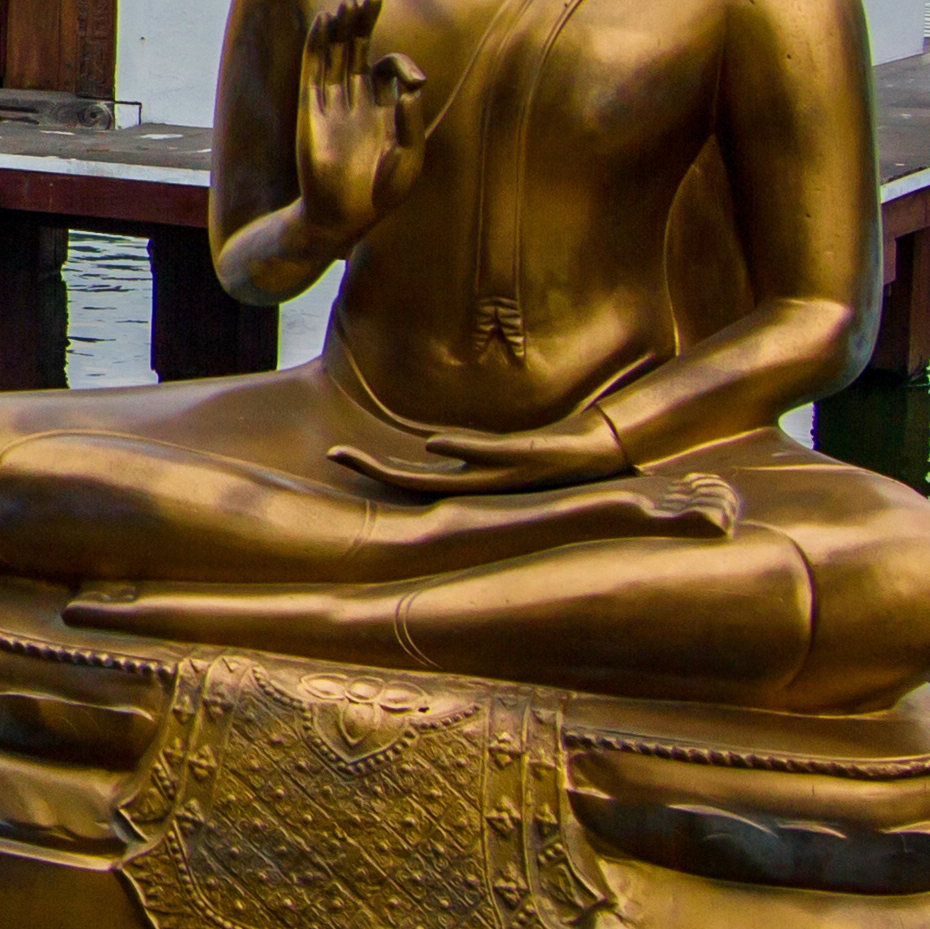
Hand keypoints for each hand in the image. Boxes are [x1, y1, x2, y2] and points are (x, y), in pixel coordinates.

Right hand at [290, 0, 433, 245]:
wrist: (342, 217)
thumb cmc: (381, 193)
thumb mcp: (411, 155)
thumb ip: (412, 117)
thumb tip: (412, 82)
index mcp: (383, 109)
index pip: (387, 67)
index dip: (400, 62)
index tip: (410, 80)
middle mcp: (355, 101)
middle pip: (357, 50)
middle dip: (364, 23)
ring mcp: (331, 104)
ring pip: (332, 55)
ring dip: (339, 29)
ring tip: (347, 2)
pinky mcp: (310, 110)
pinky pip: (311, 71)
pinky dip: (315, 46)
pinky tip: (321, 24)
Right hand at [328, 417, 628, 496]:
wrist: (595, 453)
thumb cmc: (544, 456)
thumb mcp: (497, 452)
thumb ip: (466, 450)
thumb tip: (435, 445)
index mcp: (465, 482)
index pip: (404, 480)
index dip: (369, 470)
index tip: (335, 455)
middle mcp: (474, 484)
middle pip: (408, 481)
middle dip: (369, 469)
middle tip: (334, 456)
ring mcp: (494, 473)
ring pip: (442, 476)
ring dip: (402, 469)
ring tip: (366, 459)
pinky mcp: (520, 458)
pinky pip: (483, 454)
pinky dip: (459, 450)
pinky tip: (433, 444)